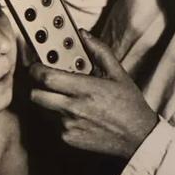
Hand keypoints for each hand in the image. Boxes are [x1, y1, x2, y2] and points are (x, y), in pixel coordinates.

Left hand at [29, 30, 158, 158]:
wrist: (138, 137)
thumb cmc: (129, 105)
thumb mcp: (118, 74)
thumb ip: (99, 51)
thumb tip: (84, 35)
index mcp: (86, 89)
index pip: (46, 77)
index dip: (36, 69)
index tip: (37, 65)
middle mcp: (74, 108)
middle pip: (36, 95)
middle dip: (37, 86)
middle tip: (45, 81)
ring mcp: (69, 125)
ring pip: (41, 109)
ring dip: (46, 101)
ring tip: (61, 97)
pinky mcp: (68, 139)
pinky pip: (51, 124)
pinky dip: (56, 117)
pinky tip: (72, 113)